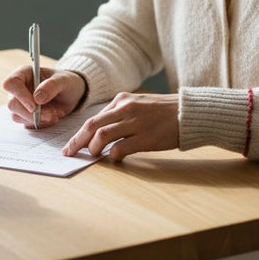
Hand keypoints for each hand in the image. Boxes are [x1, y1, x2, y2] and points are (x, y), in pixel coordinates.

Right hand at [2, 66, 85, 128]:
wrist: (71, 95)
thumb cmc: (66, 82)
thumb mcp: (64, 81)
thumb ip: (52, 86)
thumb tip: (37, 98)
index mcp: (24, 73)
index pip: (11, 83)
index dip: (20, 95)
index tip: (34, 106)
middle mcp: (19, 88)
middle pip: (12, 104)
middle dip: (31, 113)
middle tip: (50, 115)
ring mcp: (20, 103)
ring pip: (17, 116)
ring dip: (37, 119)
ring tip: (54, 114)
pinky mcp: (25, 115)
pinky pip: (26, 124)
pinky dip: (40, 124)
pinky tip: (52, 117)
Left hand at [62, 92, 177, 161]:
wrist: (189, 113)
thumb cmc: (164, 112)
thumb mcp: (139, 104)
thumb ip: (121, 114)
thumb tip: (102, 133)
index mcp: (122, 100)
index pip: (94, 118)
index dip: (81, 133)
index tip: (73, 144)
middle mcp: (126, 108)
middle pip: (92, 126)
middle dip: (77, 141)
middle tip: (69, 153)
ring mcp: (135, 123)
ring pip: (102, 136)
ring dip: (93, 149)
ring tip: (93, 156)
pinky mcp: (145, 137)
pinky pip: (120, 149)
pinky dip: (112, 156)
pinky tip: (114, 159)